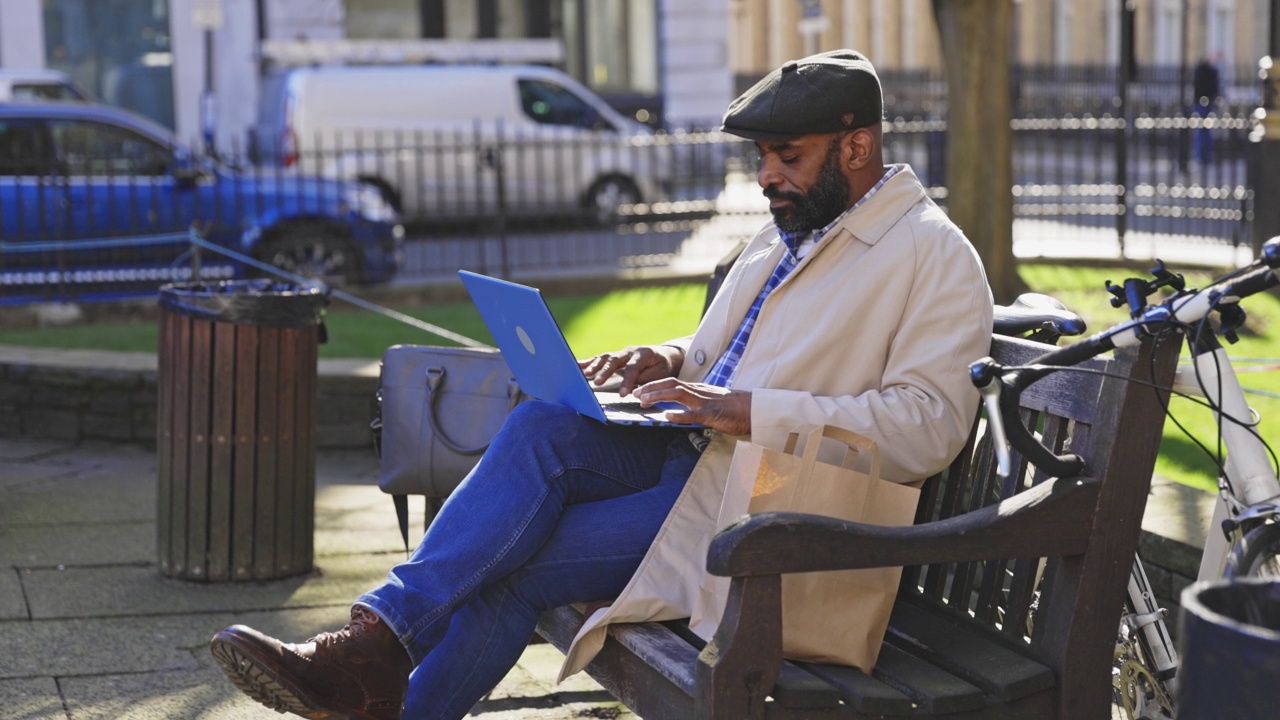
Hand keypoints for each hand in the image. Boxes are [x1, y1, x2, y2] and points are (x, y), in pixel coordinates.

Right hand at [578, 345, 683, 396]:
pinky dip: (588, 362)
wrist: (664, 355)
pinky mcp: (615, 357)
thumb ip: (649, 384)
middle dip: (605, 371)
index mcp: (644, 354)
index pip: (633, 368)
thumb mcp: (662, 375)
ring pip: (606, 358)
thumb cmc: (663, 367)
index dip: (627, 382)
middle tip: (598, 383)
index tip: (623, 395)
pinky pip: (600, 358)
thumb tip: (640, 398)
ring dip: (594, 366)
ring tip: (585, 375)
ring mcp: (621, 353)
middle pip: (615, 360)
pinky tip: (576, 365)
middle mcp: (630, 351)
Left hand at [634, 379, 751, 435]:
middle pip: (671, 384)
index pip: (672, 383)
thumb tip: (676, 411)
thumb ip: (693, 405)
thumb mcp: (710, 403)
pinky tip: (667, 418)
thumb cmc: (733, 409)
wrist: (754, 409)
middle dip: (651, 387)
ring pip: (678, 394)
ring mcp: (705, 402)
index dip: (654, 385)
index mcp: (697, 389)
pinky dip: (679, 415)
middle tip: (634, 394)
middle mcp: (698, 392)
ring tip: (643, 401)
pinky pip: (693, 414)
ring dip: (658, 396)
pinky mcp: (712, 413)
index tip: (639, 390)